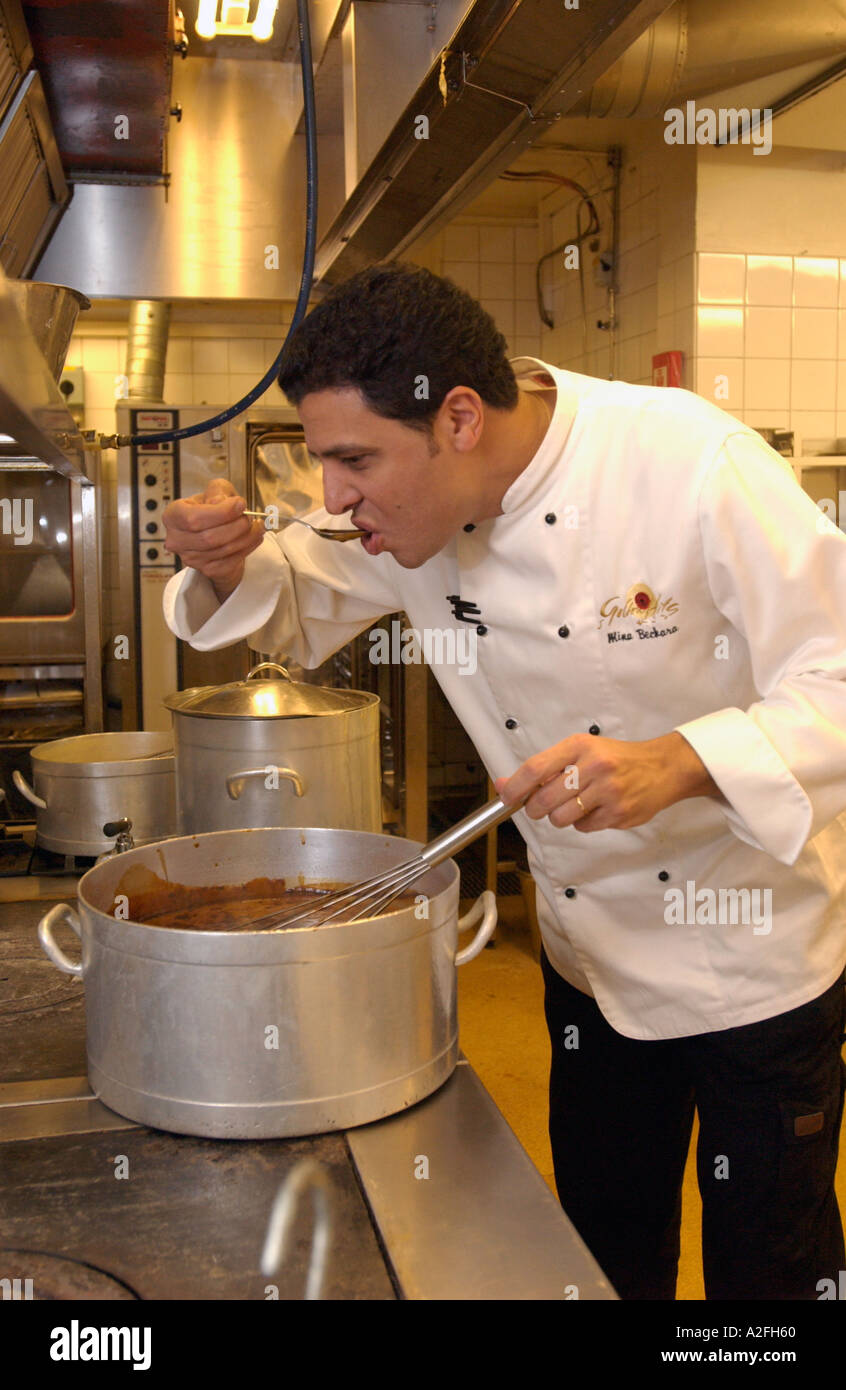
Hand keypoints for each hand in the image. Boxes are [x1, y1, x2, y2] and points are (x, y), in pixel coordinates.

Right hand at [162, 478, 263, 595]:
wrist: (216, 533)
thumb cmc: (212, 510)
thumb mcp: (214, 491)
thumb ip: (217, 491)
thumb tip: (224, 503)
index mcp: (173, 516)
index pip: (194, 518)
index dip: (221, 513)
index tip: (240, 504)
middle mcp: (177, 539)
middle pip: (210, 537)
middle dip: (236, 525)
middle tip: (249, 516)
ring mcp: (191, 558)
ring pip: (223, 550)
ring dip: (247, 537)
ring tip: (257, 525)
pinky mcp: (207, 569)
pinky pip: (231, 561)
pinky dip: (248, 547)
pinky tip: (254, 537)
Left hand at [494, 732, 718, 833]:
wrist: (662, 767)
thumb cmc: (617, 759)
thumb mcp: (581, 751)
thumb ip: (545, 768)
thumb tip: (504, 785)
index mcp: (580, 746)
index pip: (536, 768)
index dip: (515, 786)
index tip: (505, 797)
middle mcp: (594, 766)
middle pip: (544, 799)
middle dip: (536, 808)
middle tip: (541, 806)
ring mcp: (608, 791)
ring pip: (561, 818)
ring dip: (560, 817)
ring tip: (576, 804)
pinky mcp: (619, 813)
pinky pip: (583, 827)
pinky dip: (583, 823)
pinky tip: (597, 809)